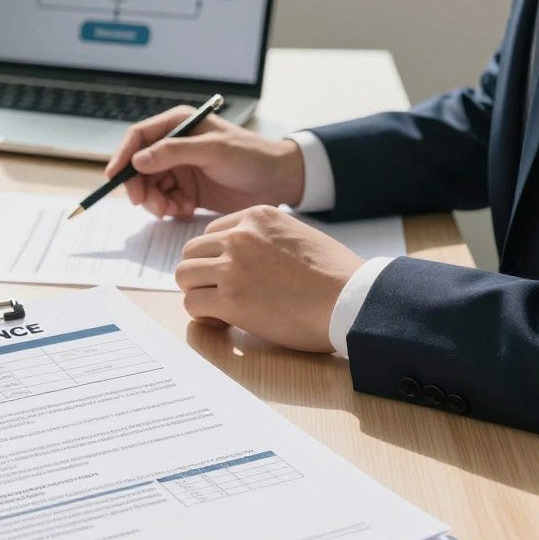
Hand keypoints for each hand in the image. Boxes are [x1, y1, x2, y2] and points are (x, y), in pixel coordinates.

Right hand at [105, 107, 304, 218]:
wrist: (279, 181)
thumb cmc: (250, 156)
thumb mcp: (213, 150)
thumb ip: (174, 152)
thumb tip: (139, 160)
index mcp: (179, 124)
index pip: (139, 137)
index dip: (123, 156)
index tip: (113, 177)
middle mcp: (175, 145)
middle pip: (139, 166)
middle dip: (139, 186)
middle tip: (146, 204)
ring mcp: (181, 168)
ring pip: (151, 186)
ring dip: (155, 200)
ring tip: (170, 209)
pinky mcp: (188, 189)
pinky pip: (166, 200)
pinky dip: (170, 208)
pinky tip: (187, 209)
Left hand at [175, 205, 362, 351]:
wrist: (353, 300)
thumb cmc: (335, 275)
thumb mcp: (298, 235)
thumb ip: (267, 239)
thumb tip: (250, 257)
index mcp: (256, 217)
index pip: (212, 232)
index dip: (216, 257)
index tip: (230, 275)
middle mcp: (239, 236)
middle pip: (191, 251)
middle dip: (201, 273)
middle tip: (218, 293)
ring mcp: (232, 266)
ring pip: (185, 275)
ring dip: (197, 293)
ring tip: (218, 308)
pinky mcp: (231, 299)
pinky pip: (193, 304)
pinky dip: (202, 316)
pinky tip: (223, 322)